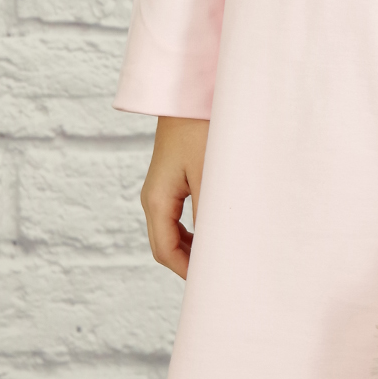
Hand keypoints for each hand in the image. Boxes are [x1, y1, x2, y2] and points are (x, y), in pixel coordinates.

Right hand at [141, 116, 208, 278]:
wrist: (188, 93)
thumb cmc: (200, 129)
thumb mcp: (209, 175)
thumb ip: (210, 214)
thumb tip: (216, 251)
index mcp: (156, 200)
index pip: (165, 252)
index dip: (187, 273)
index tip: (213, 285)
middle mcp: (153, 198)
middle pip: (166, 246)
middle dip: (191, 264)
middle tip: (222, 276)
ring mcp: (162, 190)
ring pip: (173, 233)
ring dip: (195, 248)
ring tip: (223, 258)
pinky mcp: (174, 180)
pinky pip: (180, 218)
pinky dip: (196, 231)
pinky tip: (218, 233)